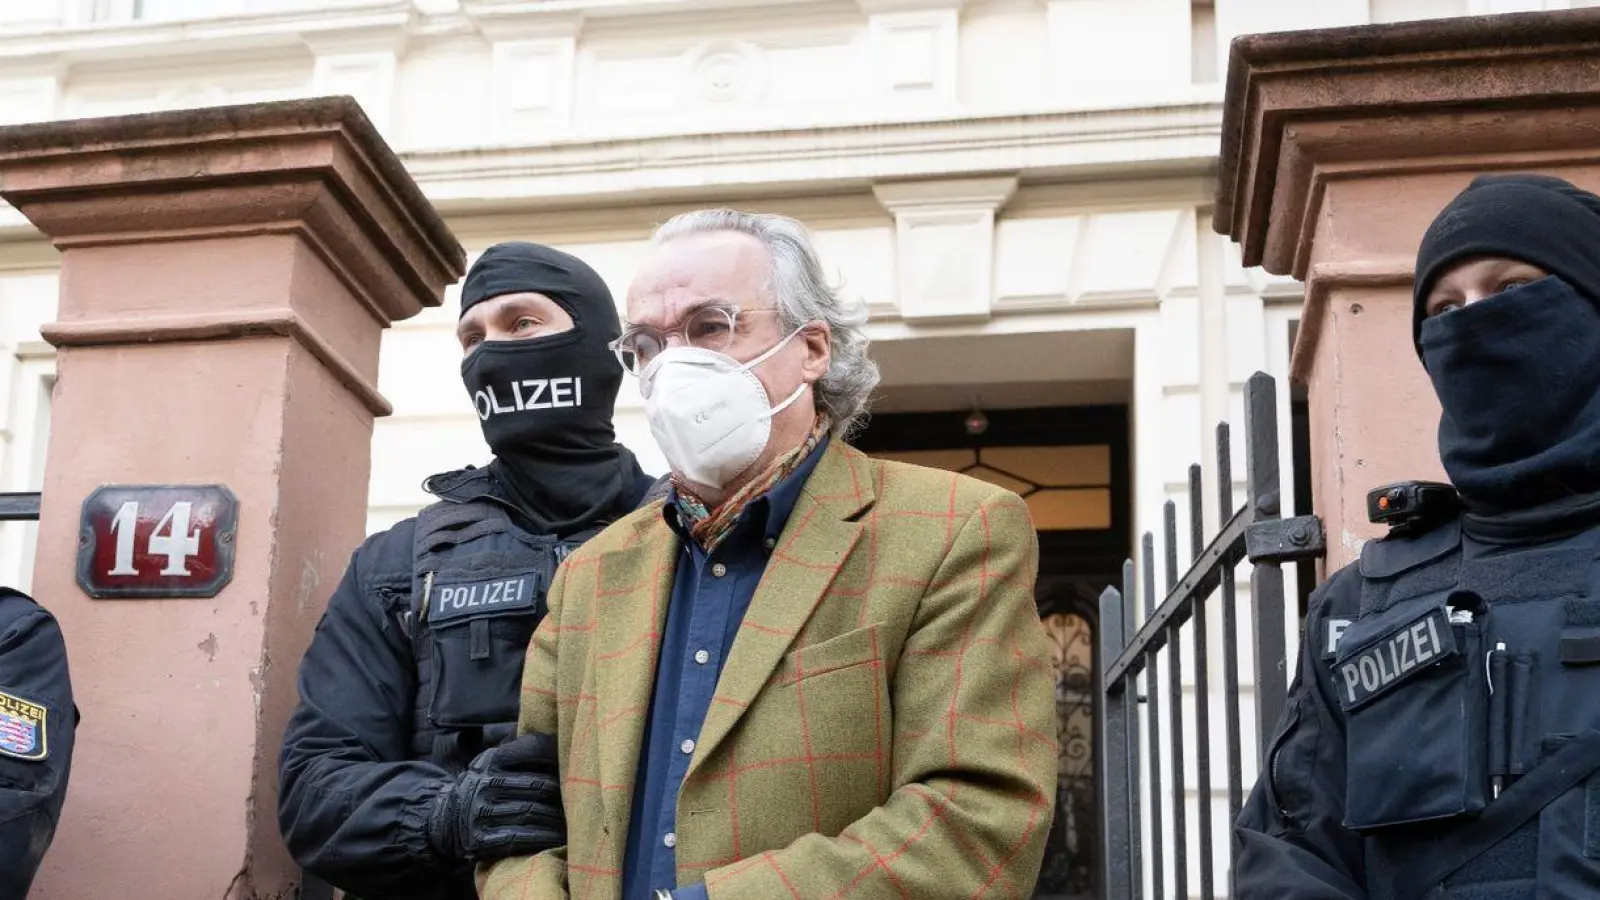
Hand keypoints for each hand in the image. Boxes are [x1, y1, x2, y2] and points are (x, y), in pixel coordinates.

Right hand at [426, 731, 565, 862]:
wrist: (447, 820)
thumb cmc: (485, 786)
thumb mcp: (492, 761)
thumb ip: (519, 749)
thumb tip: (559, 736)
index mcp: (491, 760)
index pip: (532, 751)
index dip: (556, 758)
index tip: (578, 765)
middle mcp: (483, 784)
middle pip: (536, 786)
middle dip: (562, 794)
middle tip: (583, 799)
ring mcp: (480, 812)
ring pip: (530, 813)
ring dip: (556, 819)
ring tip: (575, 821)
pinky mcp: (480, 839)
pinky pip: (518, 837)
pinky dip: (541, 838)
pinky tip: (557, 839)